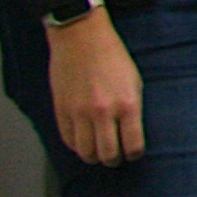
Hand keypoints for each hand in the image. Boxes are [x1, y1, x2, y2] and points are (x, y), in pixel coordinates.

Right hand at [46, 14, 144, 165]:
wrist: (81, 37)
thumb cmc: (112, 57)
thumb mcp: (134, 81)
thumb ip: (133, 110)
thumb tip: (129, 136)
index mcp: (128, 104)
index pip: (133, 146)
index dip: (134, 154)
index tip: (133, 153)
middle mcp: (104, 111)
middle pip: (108, 155)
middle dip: (114, 160)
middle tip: (115, 157)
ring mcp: (80, 112)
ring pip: (86, 153)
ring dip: (94, 157)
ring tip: (98, 152)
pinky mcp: (61, 110)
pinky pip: (68, 140)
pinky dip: (77, 146)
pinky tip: (83, 140)